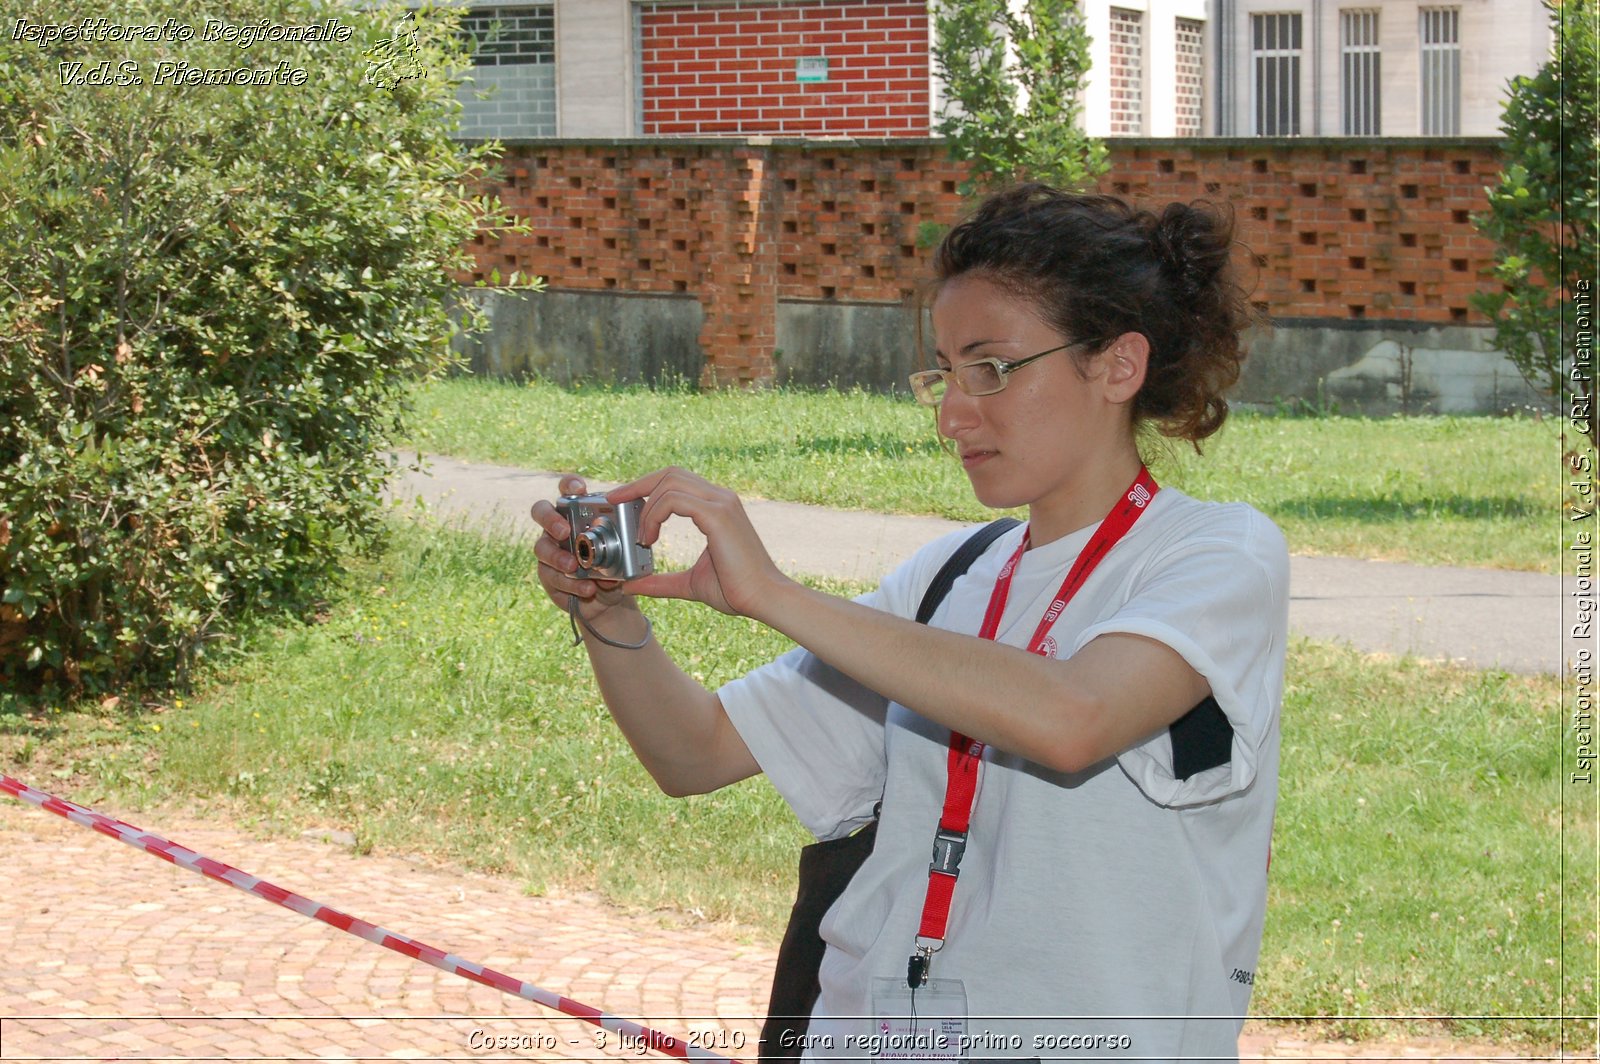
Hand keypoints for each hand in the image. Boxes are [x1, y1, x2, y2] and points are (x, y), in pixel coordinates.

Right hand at [530, 474, 630, 620]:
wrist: (609, 597)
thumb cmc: (615, 565)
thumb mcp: (624, 553)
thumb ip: (621, 548)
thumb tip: (616, 551)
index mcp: (577, 513)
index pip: (568, 490)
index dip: (570, 485)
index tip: (580, 489)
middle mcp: (558, 527)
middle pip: (541, 511)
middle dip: (551, 519)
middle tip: (565, 531)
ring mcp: (550, 550)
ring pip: (542, 548)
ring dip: (558, 557)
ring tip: (574, 567)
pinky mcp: (547, 574)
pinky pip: (551, 576)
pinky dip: (570, 583)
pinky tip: (587, 588)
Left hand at [608, 467, 788, 617]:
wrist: (763, 599)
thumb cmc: (735, 590)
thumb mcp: (689, 584)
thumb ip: (660, 582)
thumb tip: (631, 585)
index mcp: (716, 507)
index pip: (676, 480)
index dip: (645, 485)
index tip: (620, 501)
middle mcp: (720, 498)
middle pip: (670, 472)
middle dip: (637, 485)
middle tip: (615, 503)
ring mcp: (721, 503)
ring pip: (669, 482)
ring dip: (646, 508)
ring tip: (643, 537)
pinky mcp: (718, 515)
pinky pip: (674, 500)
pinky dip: (655, 515)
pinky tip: (651, 538)